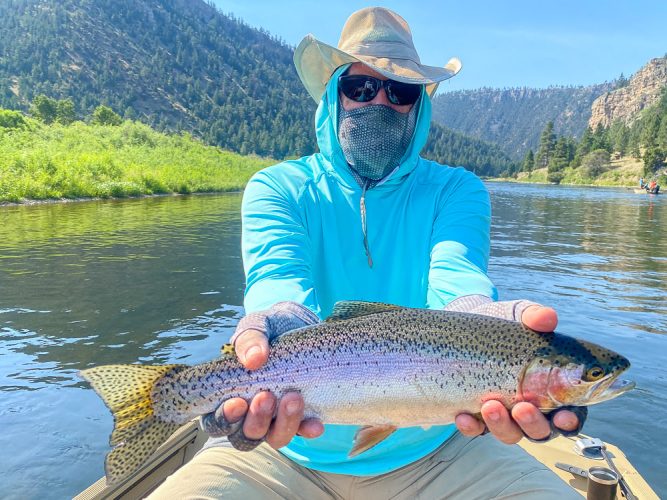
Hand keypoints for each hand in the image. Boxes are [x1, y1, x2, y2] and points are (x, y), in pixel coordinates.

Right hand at [217, 329, 323, 448]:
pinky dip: (307, 429)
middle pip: (244, 436)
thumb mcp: (257, 325)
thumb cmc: (268, 328)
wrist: (299, 326)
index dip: (224, 418)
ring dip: (283, 423)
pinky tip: (315, 424)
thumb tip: (253, 360)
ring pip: (274, 437)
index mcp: (226, 396)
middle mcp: (248, 415)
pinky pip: (302, 431)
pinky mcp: (299, 418)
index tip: (238, 402)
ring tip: (294, 397)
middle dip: (256, 419)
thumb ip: (249, 339)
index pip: (216, 421)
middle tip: (267, 396)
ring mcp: (274, 420)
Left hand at [455, 305, 581, 443]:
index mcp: (553, 389)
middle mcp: (532, 408)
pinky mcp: (477, 416)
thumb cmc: (504, 325)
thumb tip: (548, 318)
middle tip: (522, 407)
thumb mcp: (518, 315)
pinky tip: (463, 417)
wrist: (464, 327)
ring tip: (490, 405)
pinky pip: (476, 430)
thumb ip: (534, 316)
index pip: (570, 414)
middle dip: (533, 423)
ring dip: (502, 426)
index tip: (563, 415)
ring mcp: (505, 415)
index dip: (570, 420)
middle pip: (541, 431)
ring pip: (510, 434)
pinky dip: (471, 428)